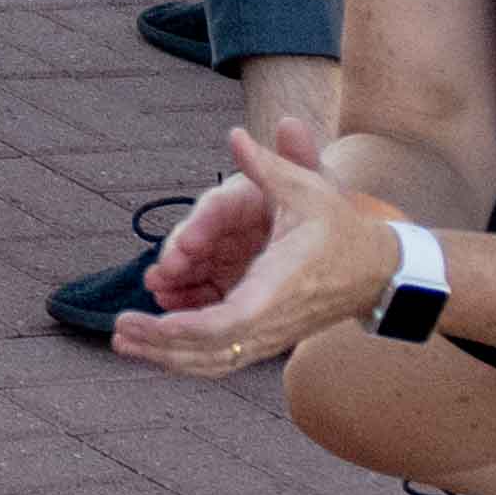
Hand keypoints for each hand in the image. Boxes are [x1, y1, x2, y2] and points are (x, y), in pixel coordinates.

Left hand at [110, 126, 399, 374]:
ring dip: (167, 357)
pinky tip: (156, 348)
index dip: (185, 327)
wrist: (377, 269)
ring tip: (123, 343)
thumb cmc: (339, 226)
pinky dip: (186, 357)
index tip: (149, 318)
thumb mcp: (307, 188)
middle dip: (161, 344)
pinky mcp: (267, 340)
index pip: (226, 321)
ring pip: (213, 362)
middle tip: (118, 330)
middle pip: (210, 350)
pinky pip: (223, 359)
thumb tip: (237, 132)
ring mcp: (269, 336)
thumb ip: (268, 165)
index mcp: (275, 287)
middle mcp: (270, 320)